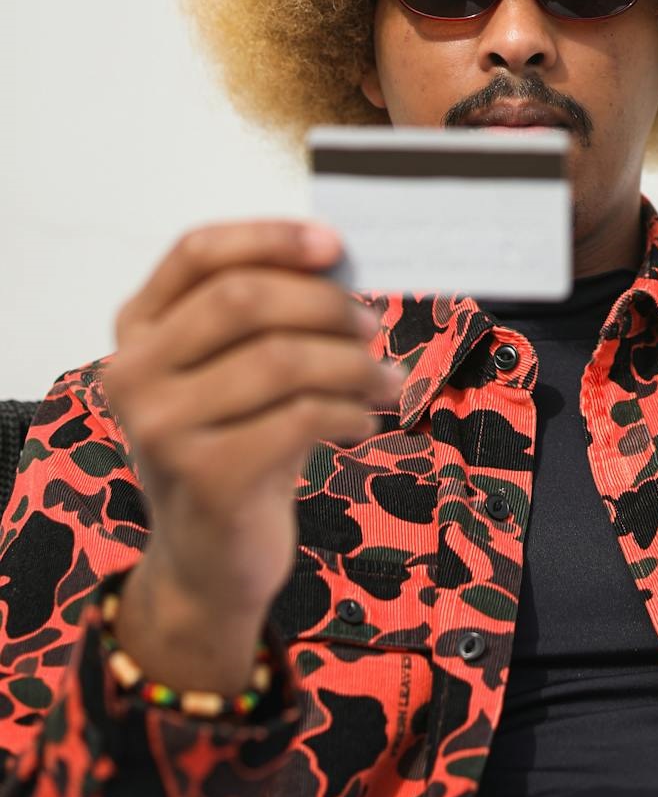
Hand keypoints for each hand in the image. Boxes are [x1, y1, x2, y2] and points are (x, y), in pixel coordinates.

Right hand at [103, 219, 404, 689]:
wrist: (209, 560)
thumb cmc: (237, 441)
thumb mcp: (238, 368)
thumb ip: (269, 312)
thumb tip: (338, 257)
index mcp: (138, 327)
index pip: (197, 252)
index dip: (270, 236)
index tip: (334, 243)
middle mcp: (133, 372)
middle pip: (243, 298)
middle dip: (324, 303)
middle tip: (372, 323)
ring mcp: (161, 427)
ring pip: (281, 358)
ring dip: (353, 362)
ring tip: (385, 379)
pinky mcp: (203, 477)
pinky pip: (300, 417)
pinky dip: (348, 410)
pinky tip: (363, 421)